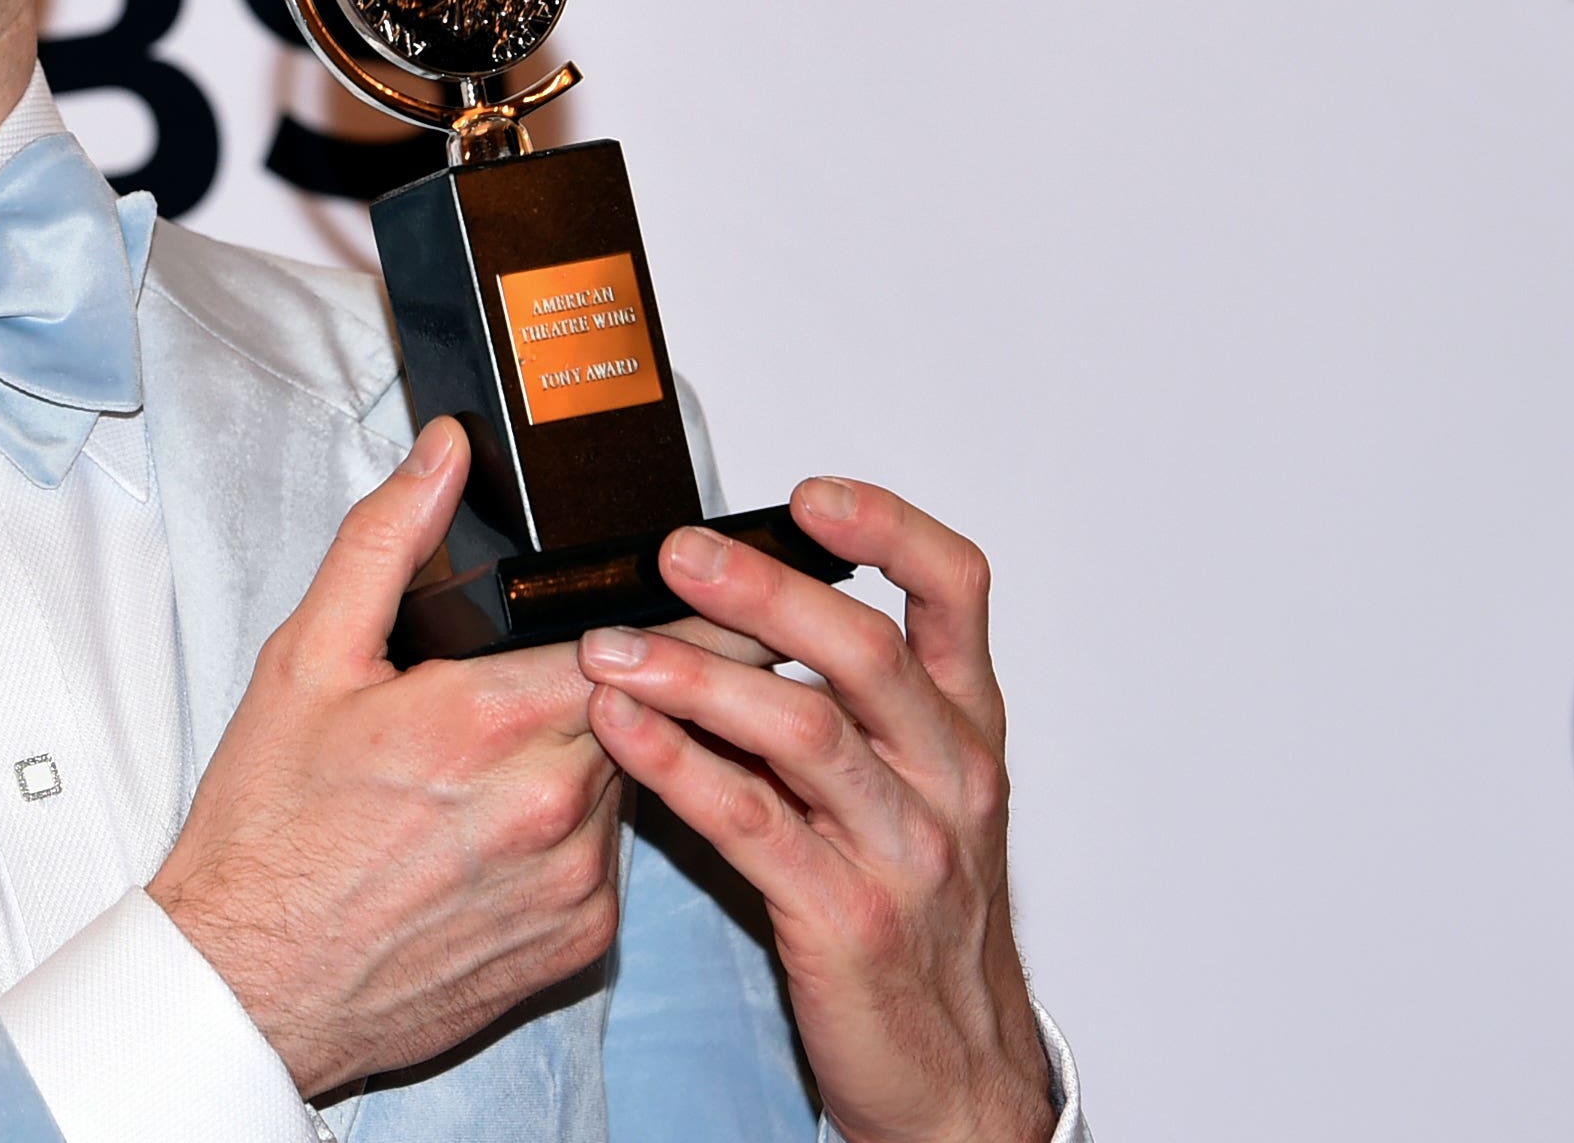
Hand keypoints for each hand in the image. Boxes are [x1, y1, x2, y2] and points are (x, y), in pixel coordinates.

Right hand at [147, 419, 624, 1096]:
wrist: (251, 984)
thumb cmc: (269, 829)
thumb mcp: (307, 659)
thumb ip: (388, 541)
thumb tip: (445, 455)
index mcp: (492, 719)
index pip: (643, 637)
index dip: (669, 607)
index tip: (689, 584)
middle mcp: (554, 804)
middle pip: (643, 703)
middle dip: (621, 677)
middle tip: (560, 668)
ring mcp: (575, 880)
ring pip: (632, 777)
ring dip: (596, 754)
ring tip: (504, 757)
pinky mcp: (582, 942)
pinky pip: (612, 857)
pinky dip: (577, 832)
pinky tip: (501, 831)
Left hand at [576, 480, 1053, 1142]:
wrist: (952, 1077)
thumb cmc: (915, 923)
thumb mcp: (911, 793)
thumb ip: (846, 704)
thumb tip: (737, 607)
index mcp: (962, 730)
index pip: (956, 592)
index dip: (888, 529)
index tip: (807, 497)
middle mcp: (947, 776)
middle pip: (865, 649)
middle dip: (762, 588)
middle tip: (673, 553)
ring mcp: (905, 849)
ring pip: (804, 730)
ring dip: (696, 676)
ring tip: (611, 646)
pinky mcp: (846, 918)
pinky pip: (754, 823)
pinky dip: (680, 767)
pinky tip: (623, 733)